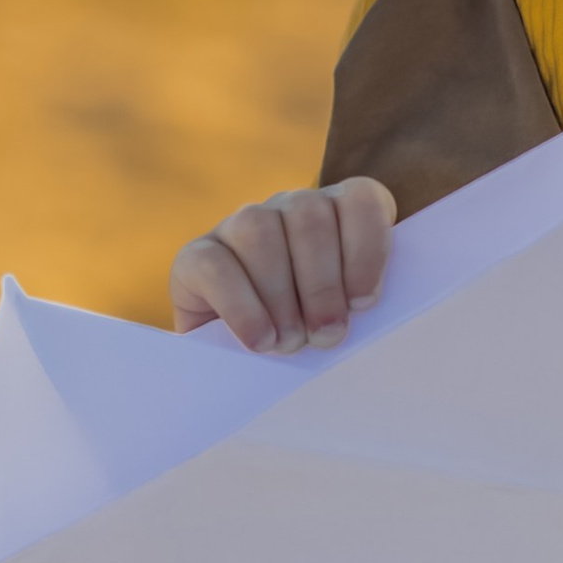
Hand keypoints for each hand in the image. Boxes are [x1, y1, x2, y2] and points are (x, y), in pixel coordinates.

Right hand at [169, 177, 397, 351]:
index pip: (360, 200)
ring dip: (281, 296)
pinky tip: (259, 340)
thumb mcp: (343, 316)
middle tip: (326, 336)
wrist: (240, 362)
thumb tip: (354, 317)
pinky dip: (242, 307)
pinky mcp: (195, 255)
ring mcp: (238, 225)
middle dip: (322, 284)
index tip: (364, 303)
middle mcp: (289, 207)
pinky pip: (215, 265)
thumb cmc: (309, 337)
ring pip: (258, 231)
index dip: (367, 249)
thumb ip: (358, 304)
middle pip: (309, 216)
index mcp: (336, 212)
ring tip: (290, 342)